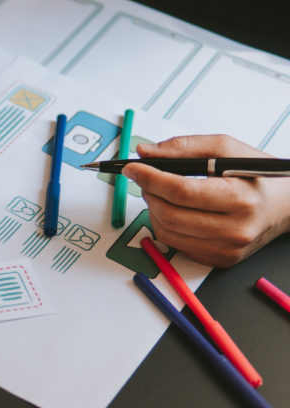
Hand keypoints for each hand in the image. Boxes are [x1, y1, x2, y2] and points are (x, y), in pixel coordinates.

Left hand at [123, 134, 289, 265]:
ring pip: (167, 232)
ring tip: (160, 193)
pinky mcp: (220, 260)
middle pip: (169, 214)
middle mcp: (235, 229)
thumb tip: (146, 152)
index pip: (181, 191)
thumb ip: (185, 147)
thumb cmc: (258, 176)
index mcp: (240, 199)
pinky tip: (174, 210)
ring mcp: (227, 249)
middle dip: (149, 193)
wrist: (287, 206)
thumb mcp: (228, 149)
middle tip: (146, 178)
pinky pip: (177, 245)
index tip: (132, 167)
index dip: (150, 178)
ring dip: (153, 210)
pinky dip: (166, 225)